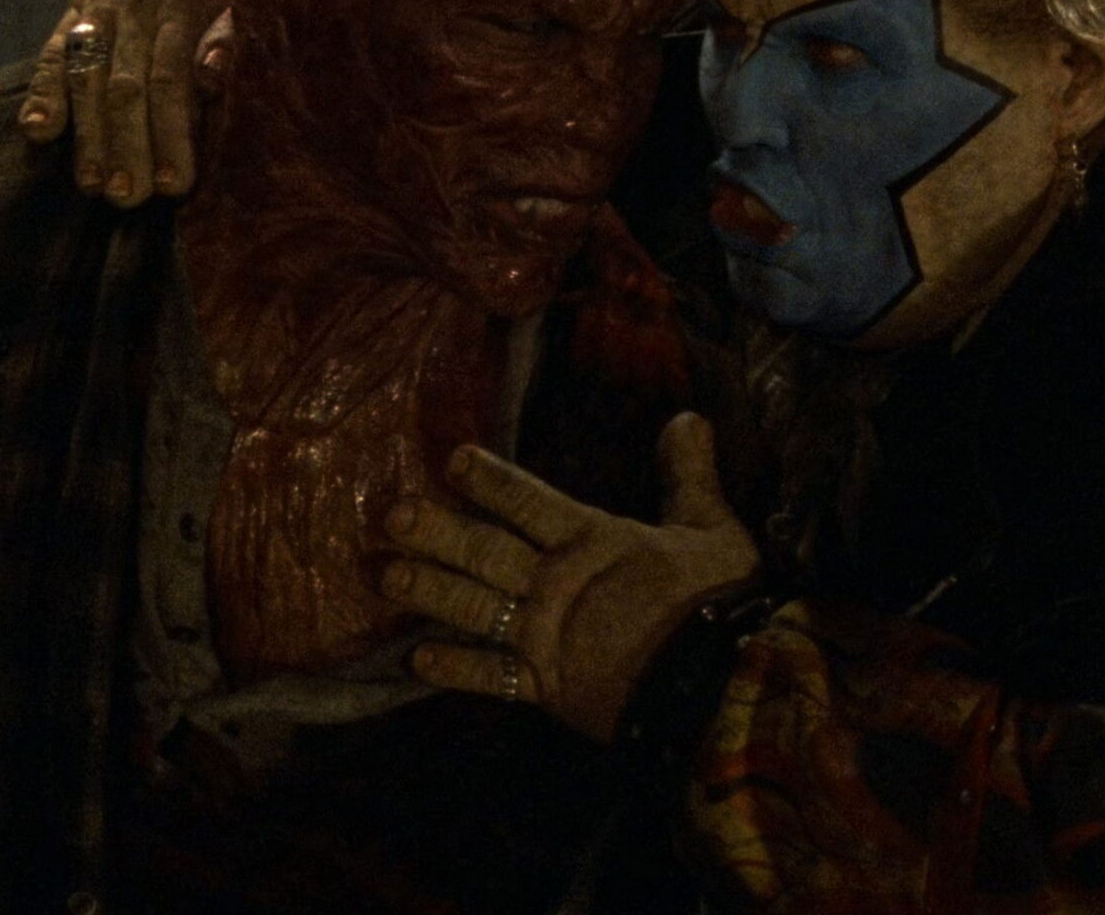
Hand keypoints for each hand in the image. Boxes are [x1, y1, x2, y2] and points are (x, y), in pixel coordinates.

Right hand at [18, 0, 236, 205]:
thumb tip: (209, 77)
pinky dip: (43, 90)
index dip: (169, 133)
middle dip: (126, 145)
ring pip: (85, 71)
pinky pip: (54, 49)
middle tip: (129, 199)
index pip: (169, 76)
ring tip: (92, 184)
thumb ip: (234, 36)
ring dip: (87, 133)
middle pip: (123, 81)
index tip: (175, 185)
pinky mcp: (78, 0)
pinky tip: (38, 132)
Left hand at [382, 413, 759, 742]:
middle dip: (439, 532)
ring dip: (432, 592)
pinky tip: (415, 660)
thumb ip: (690, 475)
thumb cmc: (718, 603)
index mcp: (594, 542)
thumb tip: (689, 416)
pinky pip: (493, 678)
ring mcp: (546, 637)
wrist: (718, 688)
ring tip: (386, 576)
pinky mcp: (547, 687)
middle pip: (488, 552)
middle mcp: (557, 584)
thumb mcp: (713, 530)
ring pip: (477, 609)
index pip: (530, 503)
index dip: (491, 481)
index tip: (451, 458)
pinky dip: (456, 670)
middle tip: (391, 513)